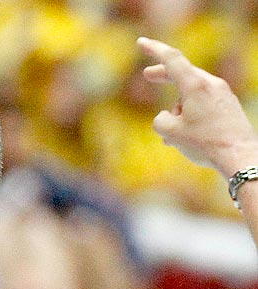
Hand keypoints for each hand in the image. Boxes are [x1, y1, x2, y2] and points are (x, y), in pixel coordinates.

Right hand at [138, 36, 257, 174]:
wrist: (239, 154)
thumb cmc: (205, 143)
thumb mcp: (172, 133)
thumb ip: (160, 121)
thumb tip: (165, 116)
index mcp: (195, 86)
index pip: (172, 60)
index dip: (154, 50)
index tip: (141, 43)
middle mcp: (210, 84)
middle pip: (182, 74)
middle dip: (164, 76)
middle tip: (147, 75)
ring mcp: (221, 93)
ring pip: (191, 94)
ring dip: (177, 109)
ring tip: (172, 137)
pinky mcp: (227, 105)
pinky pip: (203, 103)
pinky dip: (189, 113)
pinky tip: (186, 136)